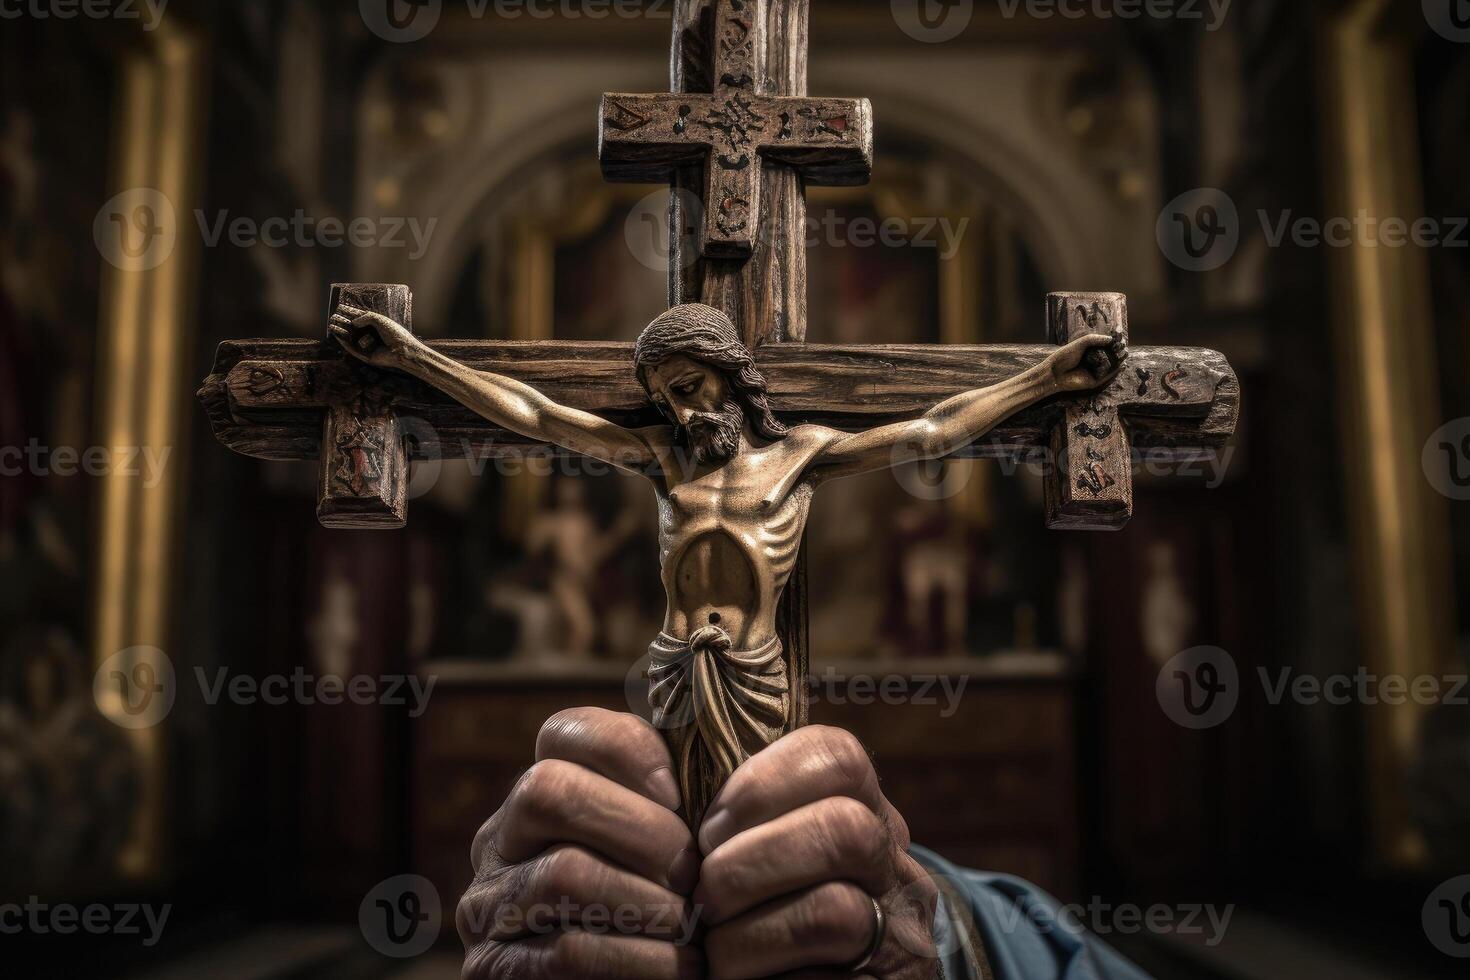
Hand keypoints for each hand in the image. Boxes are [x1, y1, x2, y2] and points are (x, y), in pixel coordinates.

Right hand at [328, 303, 419, 369]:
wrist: (403, 350)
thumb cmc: (395, 333)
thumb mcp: (380, 320)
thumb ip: (366, 317)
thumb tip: (353, 321)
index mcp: (376, 325)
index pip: (360, 317)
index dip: (351, 312)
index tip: (341, 307)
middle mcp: (371, 336)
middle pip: (354, 328)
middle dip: (343, 322)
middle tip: (333, 316)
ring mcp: (368, 346)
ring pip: (351, 338)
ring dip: (341, 331)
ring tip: (332, 325)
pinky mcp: (366, 356)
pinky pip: (353, 349)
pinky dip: (345, 343)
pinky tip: (338, 336)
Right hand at [458, 708, 702, 978]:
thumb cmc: (657, 914)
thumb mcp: (659, 848)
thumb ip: (674, 802)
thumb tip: (721, 747)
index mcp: (541, 793)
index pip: (562, 731)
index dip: (627, 750)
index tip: (679, 795)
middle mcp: (501, 839)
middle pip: (548, 789)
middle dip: (639, 828)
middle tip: (693, 872)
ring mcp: (489, 904)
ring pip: (562, 874)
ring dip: (646, 900)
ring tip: (692, 925)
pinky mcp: (493, 969)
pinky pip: (569, 952)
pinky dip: (639, 960)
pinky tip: (680, 968)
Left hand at [695, 726, 940, 978]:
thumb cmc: (769, 921)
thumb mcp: (772, 856)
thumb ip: (744, 818)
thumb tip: (667, 774)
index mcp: (867, 818)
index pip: (841, 757)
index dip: (763, 781)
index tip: (710, 827)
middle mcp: (896, 872)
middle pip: (846, 829)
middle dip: (753, 858)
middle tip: (705, 893)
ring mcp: (900, 940)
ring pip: (835, 911)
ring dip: (748, 934)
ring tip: (714, 952)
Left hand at [1045, 329, 1126, 392]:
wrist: (1055, 373)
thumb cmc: (1065, 356)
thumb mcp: (1081, 343)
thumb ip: (1096, 340)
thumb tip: (1112, 339)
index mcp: (1090, 352)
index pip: (1106, 347)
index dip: (1114, 343)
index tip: (1120, 338)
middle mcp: (1094, 362)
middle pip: (1111, 356)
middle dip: (1118, 351)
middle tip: (1123, 347)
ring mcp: (1095, 372)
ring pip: (1111, 366)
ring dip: (1119, 360)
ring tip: (1123, 354)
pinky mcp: (1095, 382)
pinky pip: (1107, 377)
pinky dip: (1115, 372)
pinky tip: (1121, 365)